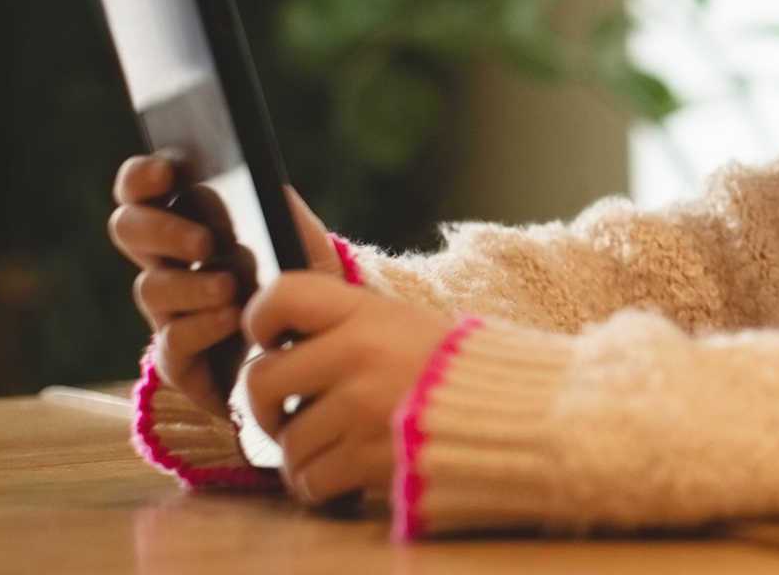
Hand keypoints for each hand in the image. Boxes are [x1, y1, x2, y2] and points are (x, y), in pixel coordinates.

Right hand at [108, 154, 338, 414]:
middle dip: (161, 231)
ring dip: (190, 285)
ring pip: (150, 289)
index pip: (141, 189)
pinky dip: (201, 327)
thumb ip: (284, 211)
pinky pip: (172, 344)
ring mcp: (169, 312)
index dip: (141, 177)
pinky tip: (232, 318)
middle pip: (129, 230)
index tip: (164, 173)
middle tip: (204, 240)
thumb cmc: (304, 282)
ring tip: (230, 287)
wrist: (321, 349)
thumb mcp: (303, 241)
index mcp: (187, 220)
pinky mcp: (181, 361)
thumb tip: (264, 182)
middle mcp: (168, 262)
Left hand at [241, 273, 455, 503]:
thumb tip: (279, 342)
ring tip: (329, 447)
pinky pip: (308, 479)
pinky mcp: (368, 458)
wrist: (518, 413)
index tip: (273, 341)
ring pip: (286, 441)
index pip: (282, 295)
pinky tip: (340, 474)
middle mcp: (356, 355)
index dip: (260, 319)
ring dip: (301, 452)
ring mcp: (360, 408)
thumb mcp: (401, 323)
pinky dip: (318, 483)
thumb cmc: (455, 370)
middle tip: (286, 412)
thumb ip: (345, 326)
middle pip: (261, 380)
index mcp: (364, 312)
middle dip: (266, 405)